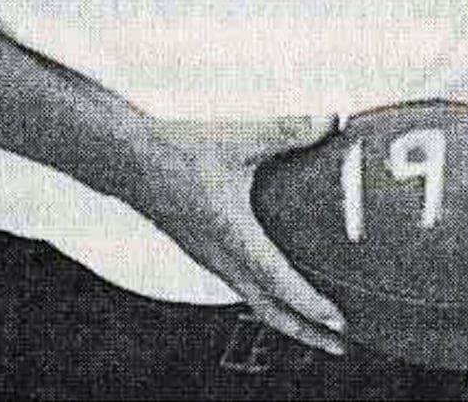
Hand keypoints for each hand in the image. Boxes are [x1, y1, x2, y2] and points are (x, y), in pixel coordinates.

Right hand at [136, 114, 345, 355]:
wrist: (128, 157)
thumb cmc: (175, 152)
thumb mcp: (239, 139)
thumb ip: (287, 132)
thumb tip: (329, 123)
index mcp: (234, 235)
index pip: (280, 284)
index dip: (313, 308)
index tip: (340, 323)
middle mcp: (221, 255)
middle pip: (269, 312)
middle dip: (306, 333)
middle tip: (338, 343)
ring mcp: (208, 256)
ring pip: (253, 300)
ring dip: (285, 316)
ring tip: (313, 320)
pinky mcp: (201, 249)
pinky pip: (238, 284)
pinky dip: (264, 295)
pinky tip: (273, 281)